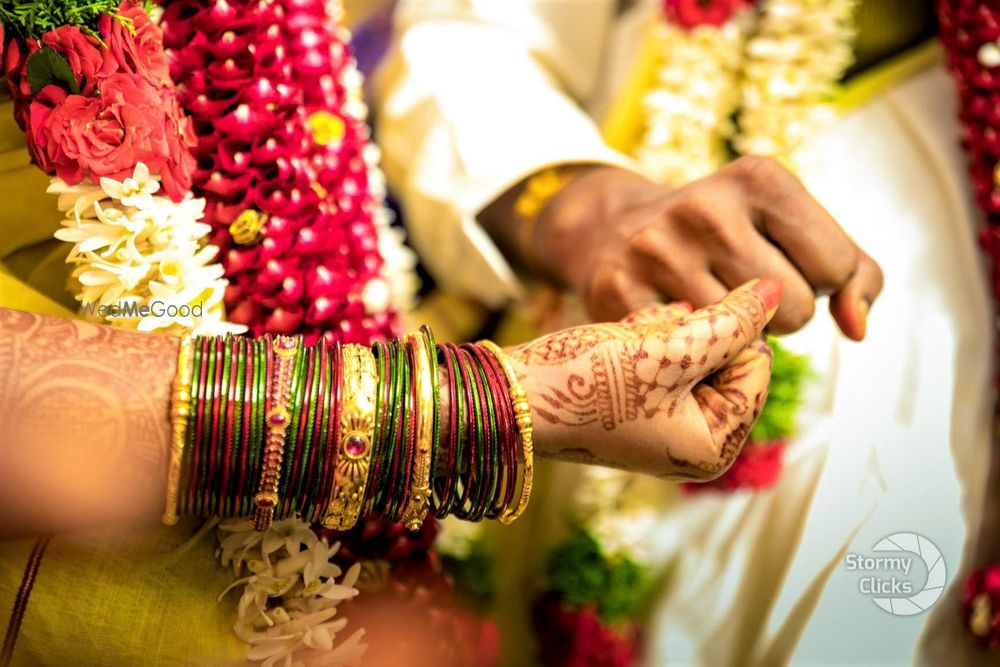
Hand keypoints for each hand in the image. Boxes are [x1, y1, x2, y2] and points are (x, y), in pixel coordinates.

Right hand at [507, 279, 779, 479]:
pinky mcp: (638, 402)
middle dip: (687, 334)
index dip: (722, 334)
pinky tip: (614, 340)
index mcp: (712, 447)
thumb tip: (776, 292)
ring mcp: (665, 422)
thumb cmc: (586, 383)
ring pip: (692, 348)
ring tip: (623, 341)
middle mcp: (693, 441)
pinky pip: (662, 356)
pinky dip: (643, 338)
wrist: (511, 395)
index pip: (756, 365)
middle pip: (725, 357)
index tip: (673, 331)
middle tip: (642, 341)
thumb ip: (730, 322)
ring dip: (661, 331)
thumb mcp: (667, 350)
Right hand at [526, 159, 882, 339]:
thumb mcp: (791, 228)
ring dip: (738, 335)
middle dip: (781, 313)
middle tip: (743, 289)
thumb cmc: (724, 237)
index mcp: (759, 177)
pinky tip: (674, 322)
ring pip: (744, 338)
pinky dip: (692, 351)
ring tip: (709, 302)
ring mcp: (656, 249)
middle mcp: (705, 207)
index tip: (784, 265)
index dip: (819, 282)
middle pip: (795, 308)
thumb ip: (852, 273)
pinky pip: (690, 354)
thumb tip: (857, 329)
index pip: (836, 267)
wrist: (616, 230)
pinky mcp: (619, 290)